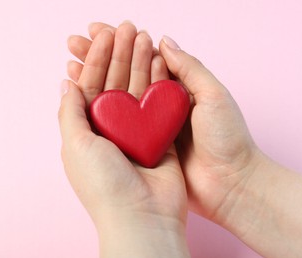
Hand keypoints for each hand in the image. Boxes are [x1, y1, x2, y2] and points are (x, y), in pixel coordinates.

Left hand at [60, 22, 189, 257]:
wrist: (143, 216)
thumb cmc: (104, 185)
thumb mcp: (75, 146)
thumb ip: (70, 113)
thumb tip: (66, 84)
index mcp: (89, 131)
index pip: (90, 86)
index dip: (95, 59)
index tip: (103, 35)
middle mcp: (113, 129)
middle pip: (115, 83)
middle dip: (119, 55)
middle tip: (126, 28)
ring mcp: (138, 132)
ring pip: (138, 89)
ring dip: (139, 62)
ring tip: (143, 36)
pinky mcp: (161, 136)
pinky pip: (159, 104)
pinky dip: (158, 82)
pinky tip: (159, 60)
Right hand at [68, 22, 263, 228]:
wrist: (230, 182)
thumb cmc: (228, 137)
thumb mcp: (214, 96)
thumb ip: (189, 68)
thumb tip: (163, 41)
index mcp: (180, 87)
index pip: (145, 57)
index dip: (121, 43)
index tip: (97, 30)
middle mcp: (162, 103)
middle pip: (126, 74)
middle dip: (101, 57)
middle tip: (74, 43)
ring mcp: (152, 125)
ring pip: (119, 96)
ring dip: (95, 79)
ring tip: (71, 64)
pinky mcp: (146, 145)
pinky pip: (121, 123)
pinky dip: (102, 109)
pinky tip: (83, 98)